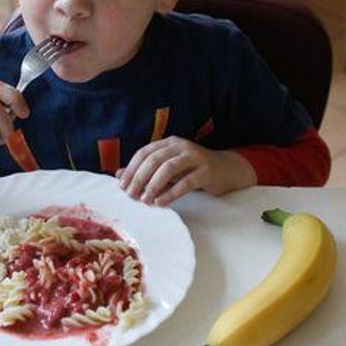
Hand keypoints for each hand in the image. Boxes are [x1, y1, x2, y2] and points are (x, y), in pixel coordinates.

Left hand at [116, 136, 255, 206]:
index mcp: (169, 143)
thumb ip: (146, 171)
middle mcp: (181, 146)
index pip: (144, 152)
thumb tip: (118, 175)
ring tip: (145, 200)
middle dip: (139, 178)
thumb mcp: (168, 169)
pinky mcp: (206, 171)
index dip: (131, 169)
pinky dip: (171, 193)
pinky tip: (161, 202)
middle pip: (154, 160)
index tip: (122, 186)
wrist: (227, 170)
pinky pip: (185, 182)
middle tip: (130, 195)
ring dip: (153, 185)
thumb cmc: (193, 170)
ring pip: (168, 168)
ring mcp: (195, 157)